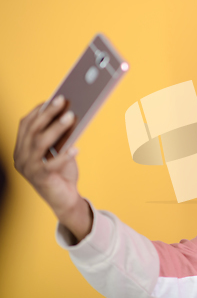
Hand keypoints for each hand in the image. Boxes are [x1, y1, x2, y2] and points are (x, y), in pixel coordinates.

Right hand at [14, 96, 91, 241]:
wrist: (64, 199)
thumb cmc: (62, 171)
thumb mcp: (60, 150)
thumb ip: (61, 136)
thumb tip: (70, 114)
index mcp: (22, 147)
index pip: (26, 124)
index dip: (40, 110)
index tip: (54, 98)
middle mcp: (20, 157)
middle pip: (33, 130)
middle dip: (48, 113)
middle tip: (63, 101)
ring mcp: (28, 168)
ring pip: (39, 143)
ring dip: (56, 128)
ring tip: (71, 117)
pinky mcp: (40, 179)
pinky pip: (51, 165)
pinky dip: (63, 156)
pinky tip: (76, 149)